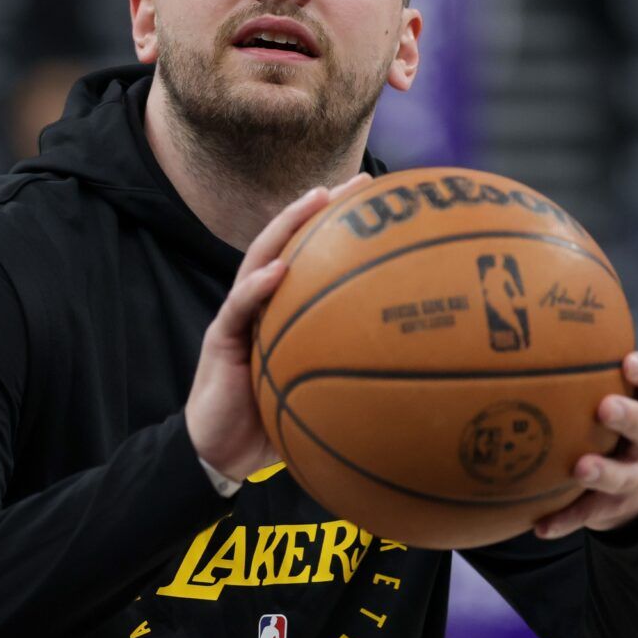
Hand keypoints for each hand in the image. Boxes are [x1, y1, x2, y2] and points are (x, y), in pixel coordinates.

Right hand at [186, 173, 372, 482]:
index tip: (381, 204)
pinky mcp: (221, 337)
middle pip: (289, 242)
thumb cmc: (272, 423)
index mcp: (285, 310)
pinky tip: (278, 270)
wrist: (221, 452)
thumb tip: (416, 378)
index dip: (341, 228)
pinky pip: (239, 306)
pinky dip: (258, 286)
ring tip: (314, 199)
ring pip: (260, 257)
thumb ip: (353, 376)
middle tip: (357, 184)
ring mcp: (239, 316)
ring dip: (286, 225)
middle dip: (320, 207)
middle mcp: (262, 303)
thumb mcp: (320, 394)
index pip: (312, 257)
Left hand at [534, 351, 637, 538]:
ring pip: (625, 475)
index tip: (628, 361)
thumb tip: (537, 303)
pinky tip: (540, 526)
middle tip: (605, 407)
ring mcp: (635, 475)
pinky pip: (589, 514)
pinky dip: (565, 520)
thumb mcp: (610, 391)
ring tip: (580, 469)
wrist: (630, 486)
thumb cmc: (609, 421)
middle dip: (630, 417)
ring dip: (604, 472)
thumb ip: (587, 362)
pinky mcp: (612, 506)